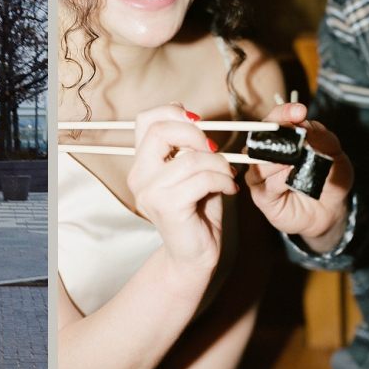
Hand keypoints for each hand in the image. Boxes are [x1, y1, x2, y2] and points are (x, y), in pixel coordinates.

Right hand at [127, 105, 236, 269]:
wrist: (193, 256)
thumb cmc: (196, 213)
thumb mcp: (192, 172)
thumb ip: (189, 147)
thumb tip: (195, 118)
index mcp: (142, 163)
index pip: (146, 119)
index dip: (173, 112)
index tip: (198, 123)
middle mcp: (139, 175)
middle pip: (160, 130)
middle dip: (196, 134)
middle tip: (215, 149)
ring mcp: (150, 192)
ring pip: (191, 158)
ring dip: (219, 164)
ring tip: (228, 176)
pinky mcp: (168, 207)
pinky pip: (201, 179)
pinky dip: (222, 180)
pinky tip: (229, 190)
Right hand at [244, 103, 353, 251]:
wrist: (332, 209)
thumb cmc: (329, 177)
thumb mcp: (334, 154)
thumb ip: (322, 137)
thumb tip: (304, 124)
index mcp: (281, 138)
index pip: (275, 118)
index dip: (284, 112)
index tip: (300, 112)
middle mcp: (266, 154)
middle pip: (260, 136)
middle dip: (276, 131)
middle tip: (296, 131)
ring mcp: (261, 175)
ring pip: (257, 160)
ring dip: (277, 156)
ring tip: (295, 158)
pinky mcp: (262, 196)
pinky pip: (264, 184)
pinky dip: (278, 178)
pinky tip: (290, 176)